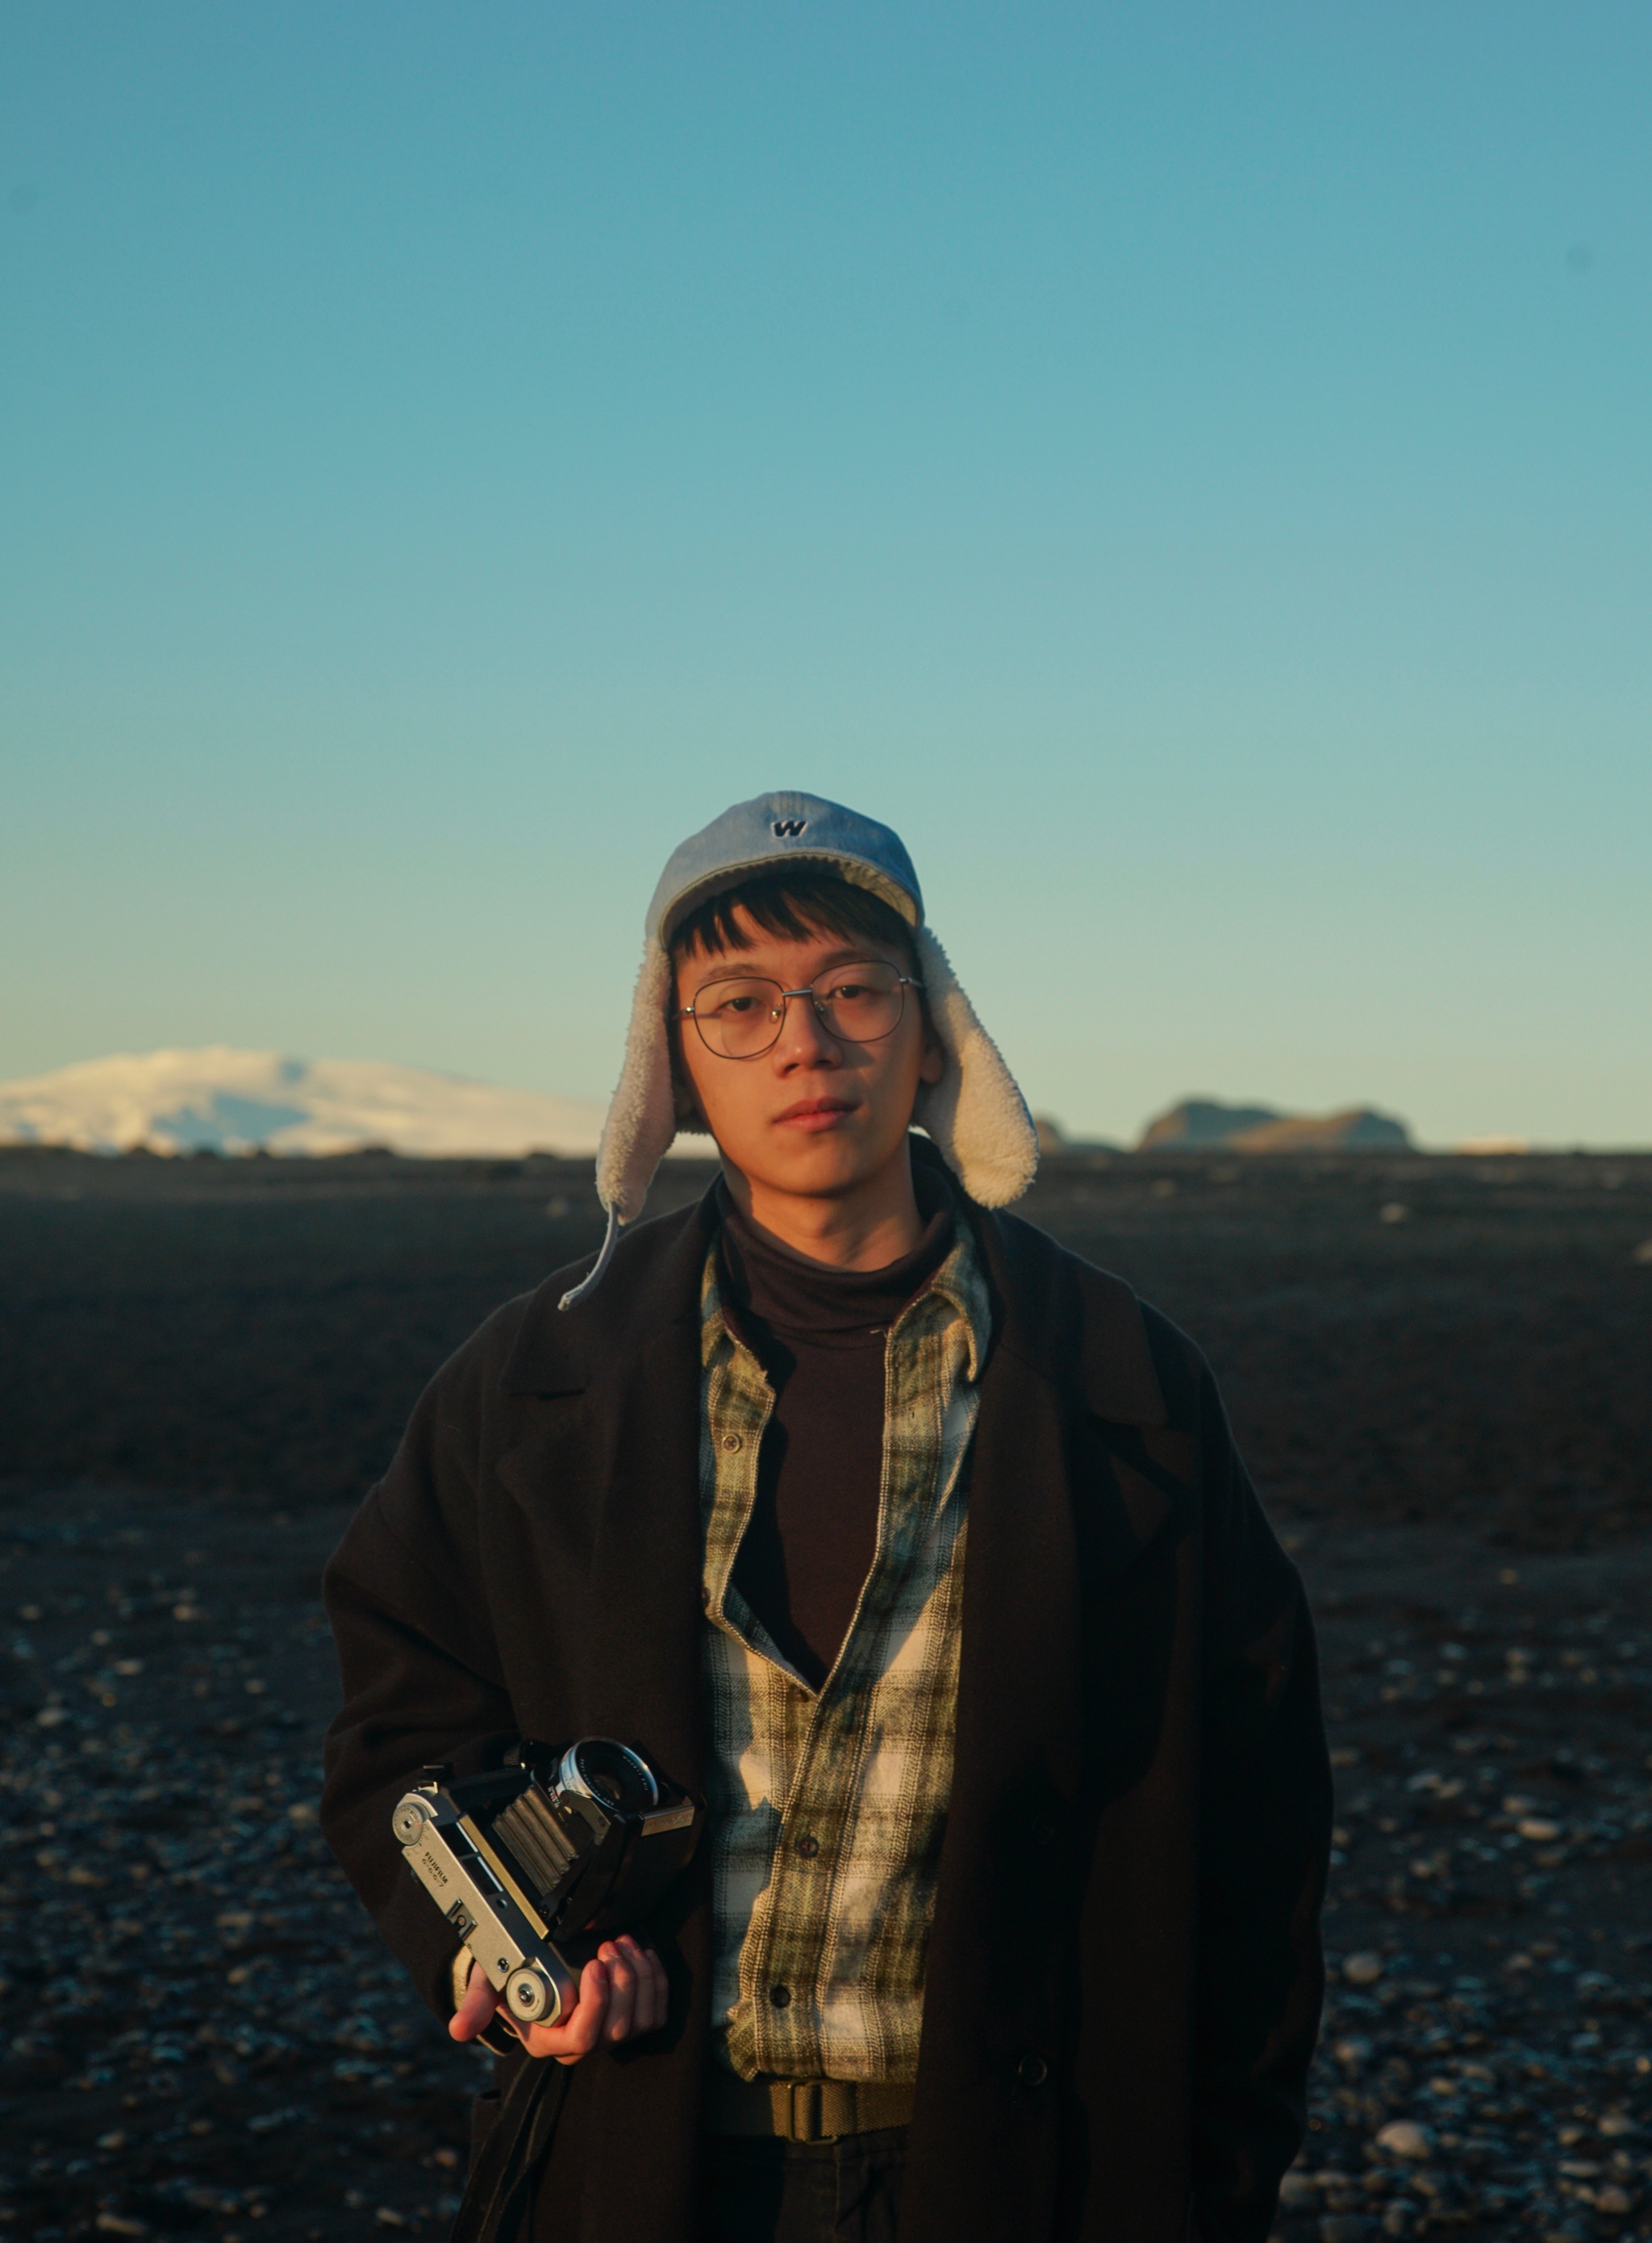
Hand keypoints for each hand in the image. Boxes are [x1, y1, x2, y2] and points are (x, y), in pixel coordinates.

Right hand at [448, 1936, 667, 2063]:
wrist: (528, 1969)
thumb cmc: (509, 1977)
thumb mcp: (487, 1983)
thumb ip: (476, 2003)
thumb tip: (459, 2029)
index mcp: (549, 2041)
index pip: (582, 2039)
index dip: (596, 2004)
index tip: (593, 1965)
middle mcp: (580, 2043)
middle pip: (616, 2030)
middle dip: (622, 1984)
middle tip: (609, 1947)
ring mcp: (607, 2033)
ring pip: (639, 2021)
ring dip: (639, 1978)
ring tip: (623, 1944)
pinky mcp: (628, 2019)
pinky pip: (654, 2013)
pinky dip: (655, 1982)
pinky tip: (643, 1955)